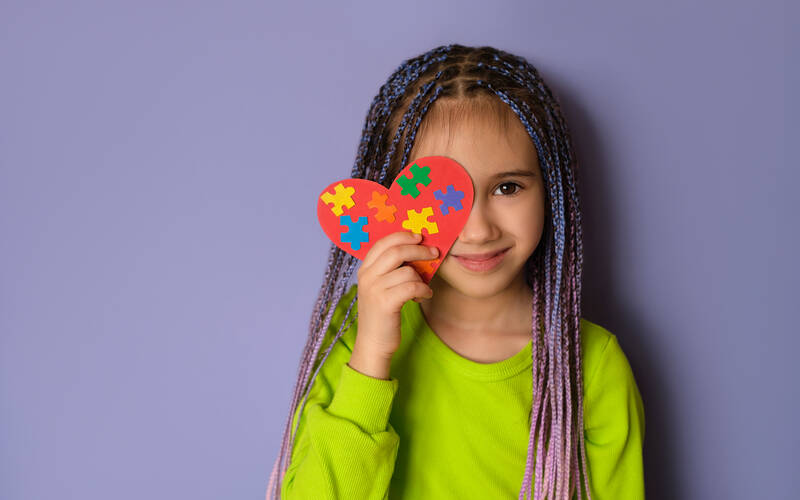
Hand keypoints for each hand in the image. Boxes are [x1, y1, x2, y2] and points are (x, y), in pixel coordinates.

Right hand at [349, 231, 436, 377]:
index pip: (383, 242)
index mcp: (364, 269)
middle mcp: (367, 276)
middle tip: (434, 252)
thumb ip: (390, 269)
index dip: (403, 236)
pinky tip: (425, 295)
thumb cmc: (382, 314)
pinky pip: (412, 286)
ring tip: (424, 287)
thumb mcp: (380, 287)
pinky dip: (423, 290)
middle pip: (396, 251)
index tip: (419, 237)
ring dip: (422, 278)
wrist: (373, 344)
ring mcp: (374, 289)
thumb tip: (416, 250)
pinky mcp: (385, 303)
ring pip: (407, 271)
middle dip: (419, 249)